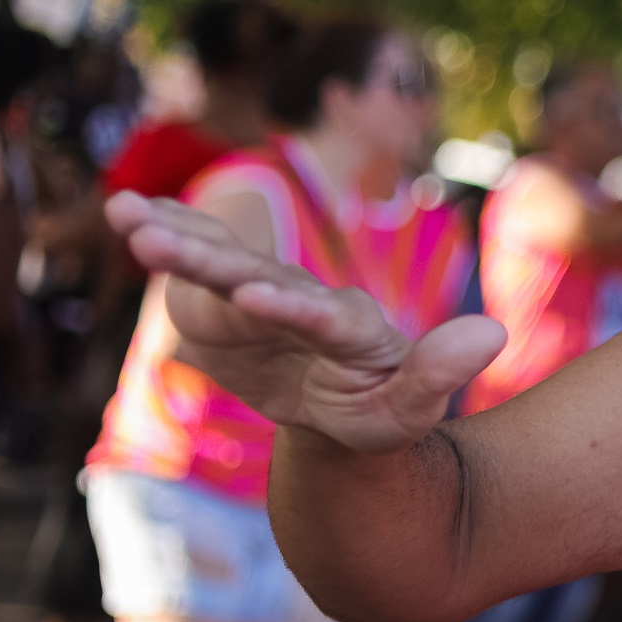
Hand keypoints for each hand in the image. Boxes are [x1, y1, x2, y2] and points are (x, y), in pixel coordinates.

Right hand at [111, 191, 505, 454]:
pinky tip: (126, 207)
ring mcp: (263, 291)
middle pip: (257, 278)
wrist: (339, 405)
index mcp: (352, 330)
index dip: (292, 307)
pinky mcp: (229, 288)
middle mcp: (305, 299)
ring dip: (176, 238)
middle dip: (209, 262)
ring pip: (221, 262)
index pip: (324, 316)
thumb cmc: (375, 410)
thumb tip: (495, 332)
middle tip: (157, 244)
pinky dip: (166, 229)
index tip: (256, 298)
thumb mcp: (404, 413)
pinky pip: (199, 254)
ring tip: (128, 217)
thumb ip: (439, 377)